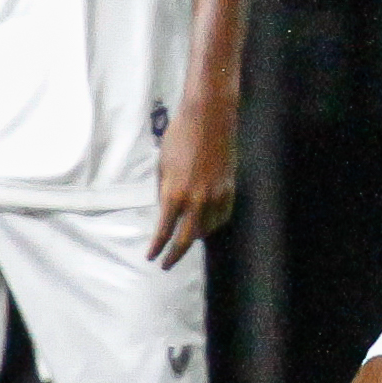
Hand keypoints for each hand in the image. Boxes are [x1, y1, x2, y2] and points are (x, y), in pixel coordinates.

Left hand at [149, 106, 239, 266]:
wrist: (209, 118)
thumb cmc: (179, 137)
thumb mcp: (163, 166)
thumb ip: (164, 192)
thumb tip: (166, 211)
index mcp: (174, 193)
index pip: (164, 231)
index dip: (157, 248)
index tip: (151, 256)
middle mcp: (196, 200)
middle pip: (186, 240)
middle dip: (174, 256)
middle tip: (166, 264)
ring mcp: (216, 196)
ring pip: (206, 230)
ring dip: (194, 237)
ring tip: (186, 239)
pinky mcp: (230, 189)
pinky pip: (221, 217)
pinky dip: (212, 224)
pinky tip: (206, 224)